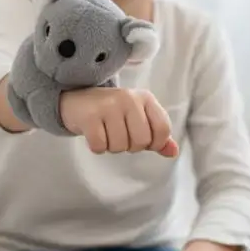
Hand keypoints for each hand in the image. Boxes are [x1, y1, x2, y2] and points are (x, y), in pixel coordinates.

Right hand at [60, 87, 178, 156]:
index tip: (142, 140)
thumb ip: (157, 135)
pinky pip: (100, 146)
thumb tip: (173, 152)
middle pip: (141, 142)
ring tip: (106, 132)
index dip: (155, 143)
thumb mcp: (138, 118)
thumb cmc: (113, 113)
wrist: (76, 100)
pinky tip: (94, 134)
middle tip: (120, 135)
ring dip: (112, 147)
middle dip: (131, 146)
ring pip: (120, 146)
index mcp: (145, 98)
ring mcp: (108, 105)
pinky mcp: (90, 115)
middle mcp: (129, 98)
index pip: (163, 129)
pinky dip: (97, 147)